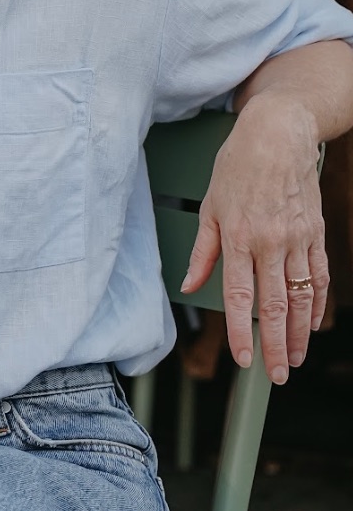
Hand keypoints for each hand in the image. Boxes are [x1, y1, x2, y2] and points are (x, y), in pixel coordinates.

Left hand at [182, 94, 326, 384]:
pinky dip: (318, 304)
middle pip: (275, 306)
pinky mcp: (316, 232)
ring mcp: (297, 239)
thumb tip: (191, 286)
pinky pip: (320, 276)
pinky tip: (313, 325)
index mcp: (238, 238)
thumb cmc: (238, 165)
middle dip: (275, 346)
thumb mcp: (209, 205)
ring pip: (301, 297)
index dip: (242, 333)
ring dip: (298, 333)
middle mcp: (270, 243)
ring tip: (295, 359)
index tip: (244, 360)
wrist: (279, 133)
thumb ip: (202, 251)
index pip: (241, 298)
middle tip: (278, 376)